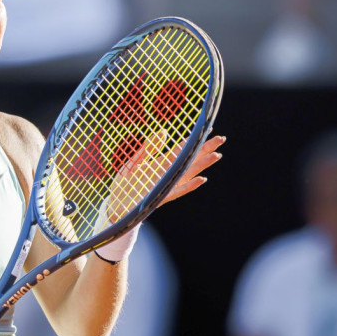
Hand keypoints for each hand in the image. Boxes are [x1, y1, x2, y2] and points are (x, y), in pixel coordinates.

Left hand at [105, 133, 225, 222]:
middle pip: (189, 160)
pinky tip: (202, 179)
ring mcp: (165, 186)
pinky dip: (189, 186)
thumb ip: (149, 148)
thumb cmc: (124, 184)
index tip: (208, 130)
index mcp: (160, 164)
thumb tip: (164, 132)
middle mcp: (166, 174)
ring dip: (202, 165)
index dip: (194, 141)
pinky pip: (177, 191)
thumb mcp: (134, 161)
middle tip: (221, 139)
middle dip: (205, 149)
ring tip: (216, 155)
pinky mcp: (161, 197)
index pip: (181, 150)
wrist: (115, 205)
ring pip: (188, 174)